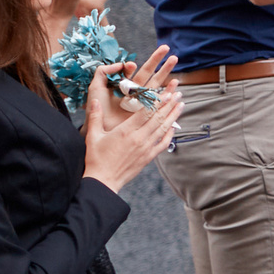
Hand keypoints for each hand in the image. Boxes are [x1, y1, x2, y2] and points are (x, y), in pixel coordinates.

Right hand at [85, 48, 182, 193]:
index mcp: (125, 131)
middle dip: (169, 104)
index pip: (146, 112)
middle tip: (178, 93)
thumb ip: (95, 116)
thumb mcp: (93, 136)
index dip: (157, 101)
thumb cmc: (96, 159)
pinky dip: (170, 134)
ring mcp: (146, 148)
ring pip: (163, 128)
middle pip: (158, 118)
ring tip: (181, 105)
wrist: (104, 181)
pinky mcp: (149, 157)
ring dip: (173, 116)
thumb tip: (95, 100)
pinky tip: (175, 126)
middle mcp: (139, 138)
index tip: (166, 92)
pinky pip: (163, 143)